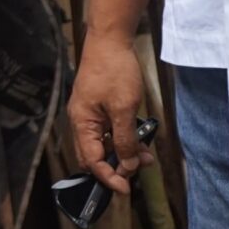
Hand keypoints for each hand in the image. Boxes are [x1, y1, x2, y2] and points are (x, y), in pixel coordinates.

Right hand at [67, 35, 150, 195]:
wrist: (110, 38)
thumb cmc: (115, 71)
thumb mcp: (124, 108)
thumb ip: (125, 139)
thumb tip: (128, 165)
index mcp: (82, 123)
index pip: (92, 161)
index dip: (109, 177)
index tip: (126, 190)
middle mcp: (81, 120)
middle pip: (95, 155)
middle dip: (116, 167)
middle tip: (138, 172)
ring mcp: (89, 112)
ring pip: (104, 142)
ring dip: (123, 152)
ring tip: (146, 156)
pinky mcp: (98, 104)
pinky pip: (108, 129)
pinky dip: (123, 137)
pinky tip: (140, 137)